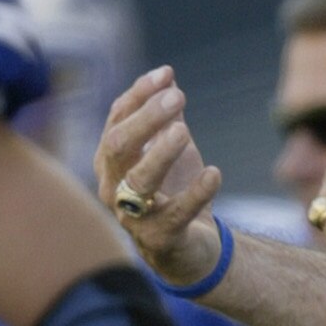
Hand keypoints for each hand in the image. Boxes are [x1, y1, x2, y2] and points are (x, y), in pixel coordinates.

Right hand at [95, 70, 223, 287]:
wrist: (189, 250)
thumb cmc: (173, 193)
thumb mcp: (170, 151)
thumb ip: (167, 119)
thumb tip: (168, 80)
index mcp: (111, 160)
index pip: (117, 119)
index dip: (140, 95)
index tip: (167, 74)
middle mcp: (113, 186)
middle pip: (119, 145)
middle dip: (146, 118)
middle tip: (178, 97)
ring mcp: (132, 216)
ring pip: (139, 181)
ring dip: (161, 153)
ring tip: (183, 131)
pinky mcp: (159, 240)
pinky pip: (176, 215)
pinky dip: (196, 193)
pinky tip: (214, 173)